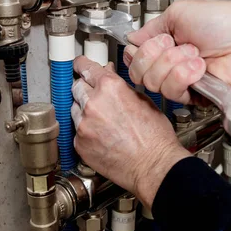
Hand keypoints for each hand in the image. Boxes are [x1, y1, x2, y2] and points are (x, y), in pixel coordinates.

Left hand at [71, 56, 189, 208]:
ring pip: (75, 109)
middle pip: (77, 87)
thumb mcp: (143, 101)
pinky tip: (103, 135)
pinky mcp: (79, 144)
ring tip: (105, 121)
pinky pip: (77, 130)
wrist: (153, 166)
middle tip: (97, 96)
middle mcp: (93, 104)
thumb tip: (109, 77)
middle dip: (85, 88)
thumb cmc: (155, 137)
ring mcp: (83, 125)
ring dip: (85, 110)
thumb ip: (121, 87)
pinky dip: (86, 130)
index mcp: (110, 88)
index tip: (80, 65)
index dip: (83, 65)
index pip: (86, 68)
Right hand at [125, 0, 230, 108]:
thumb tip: (132, 37)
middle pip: (138, 69)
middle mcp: (173, 60)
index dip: (139, 48)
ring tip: (194, 56)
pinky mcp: (192, 96)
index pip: (136, 51)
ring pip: (152, 81)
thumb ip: (152, 25)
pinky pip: (170, 92)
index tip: (152, 41)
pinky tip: (200, 68)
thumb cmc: (228, 24)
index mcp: (170, 39)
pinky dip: (183, 77)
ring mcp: (182, 80)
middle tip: (175, 45)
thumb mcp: (181, 12)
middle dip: (155, 54)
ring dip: (172, 64)